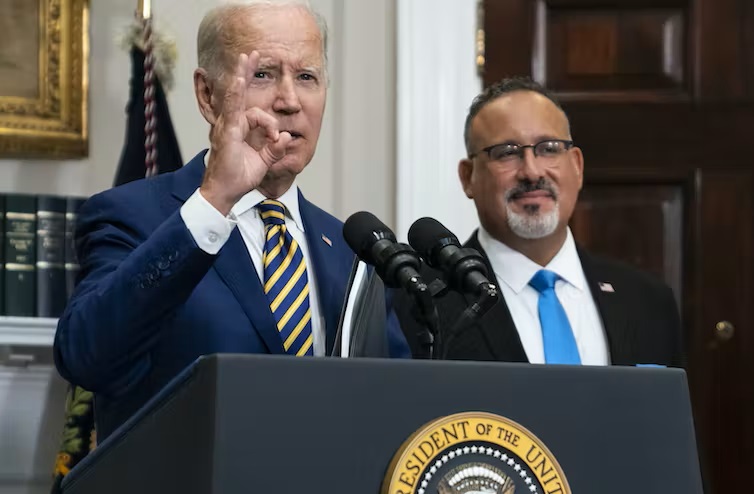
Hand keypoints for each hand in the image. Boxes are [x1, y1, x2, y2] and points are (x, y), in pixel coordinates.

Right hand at [200, 51, 291, 214]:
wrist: (225, 192)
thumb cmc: (239, 178)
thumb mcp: (263, 162)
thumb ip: (274, 149)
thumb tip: (285, 137)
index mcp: (238, 129)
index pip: (254, 111)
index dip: (269, 121)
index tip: (277, 137)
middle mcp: (230, 124)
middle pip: (238, 92)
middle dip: (245, 72)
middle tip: (251, 53)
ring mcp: (226, 126)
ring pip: (236, 96)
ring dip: (241, 75)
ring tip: (247, 57)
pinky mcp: (227, 132)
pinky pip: (232, 109)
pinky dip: (235, 93)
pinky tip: (238, 79)